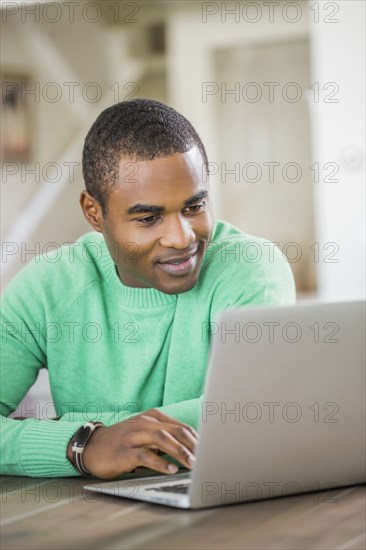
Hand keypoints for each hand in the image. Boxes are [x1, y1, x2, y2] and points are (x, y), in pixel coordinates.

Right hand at [72, 409, 197, 479]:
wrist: (91, 447)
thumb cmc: (122, 442)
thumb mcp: (144, 433)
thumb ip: (163, 437)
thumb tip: (189, 448)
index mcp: (151, 417)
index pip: (180, 426)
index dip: (196, 438)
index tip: (208, 450)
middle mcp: (143, 423)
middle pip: (174, 430)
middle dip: (192, 444)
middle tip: (205, 457)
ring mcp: (133, 436)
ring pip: (161, 439)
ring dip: (179, 451)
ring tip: (192, 463)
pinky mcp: (124, 451)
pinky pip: (145, 455)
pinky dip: (160, 462)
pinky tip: (170, 469)